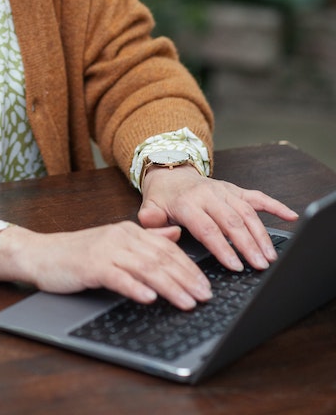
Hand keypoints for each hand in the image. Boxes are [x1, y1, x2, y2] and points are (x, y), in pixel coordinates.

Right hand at [0, 220, 212, 309]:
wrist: (42, 254)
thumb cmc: (78, 253)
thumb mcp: (115, 242)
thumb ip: (146, 238)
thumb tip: (175, 234)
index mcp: (129, 231)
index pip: (167, 249)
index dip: (190, 267)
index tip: (207, 286)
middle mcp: (120, 237)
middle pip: (160, 258)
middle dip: (186, 279)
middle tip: (205, 296)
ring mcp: (105, 250)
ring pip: (145, 268)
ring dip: (169, 286)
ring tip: (186, 302)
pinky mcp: (91, 265)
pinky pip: (117, 276)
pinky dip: (135, 287)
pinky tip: (149, 299)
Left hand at [138, 165, 297, 271]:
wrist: (170, 172)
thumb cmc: (162, 197)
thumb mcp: (150, 208)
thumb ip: (152, 221)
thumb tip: (159, 228)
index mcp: (188, 203)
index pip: (207, 227)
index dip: (222, 247)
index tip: (235, 266)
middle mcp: (209, 194)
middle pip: (232, 221)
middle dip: (248, 245)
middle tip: (260, 266)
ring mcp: (224, 191)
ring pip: (247, 212)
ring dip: (261, 234)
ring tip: (270, 256)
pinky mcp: (235, 189)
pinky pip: (257, 197)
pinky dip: (275, 206)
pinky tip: (290, 216)